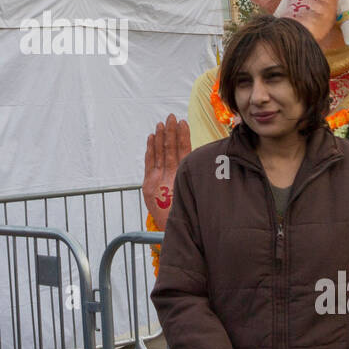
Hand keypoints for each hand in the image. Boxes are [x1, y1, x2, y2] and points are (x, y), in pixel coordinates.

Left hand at [142, 113, 190, 229]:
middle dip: (170, 131)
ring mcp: (156, 180)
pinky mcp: (148, 185)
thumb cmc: (187, 212)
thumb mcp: (194, 194)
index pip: (184, 151)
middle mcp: (169, 177)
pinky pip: (149, 162)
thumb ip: (194, 176)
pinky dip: (150, 149)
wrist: (171, 231)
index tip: (183, 123)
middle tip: (171, 117)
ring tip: (162, 123)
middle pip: (170, 149)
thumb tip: (200, 160)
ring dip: (160, 136)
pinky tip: (152, 137)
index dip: (183, 136)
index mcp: (183, 178)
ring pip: (158, 153)